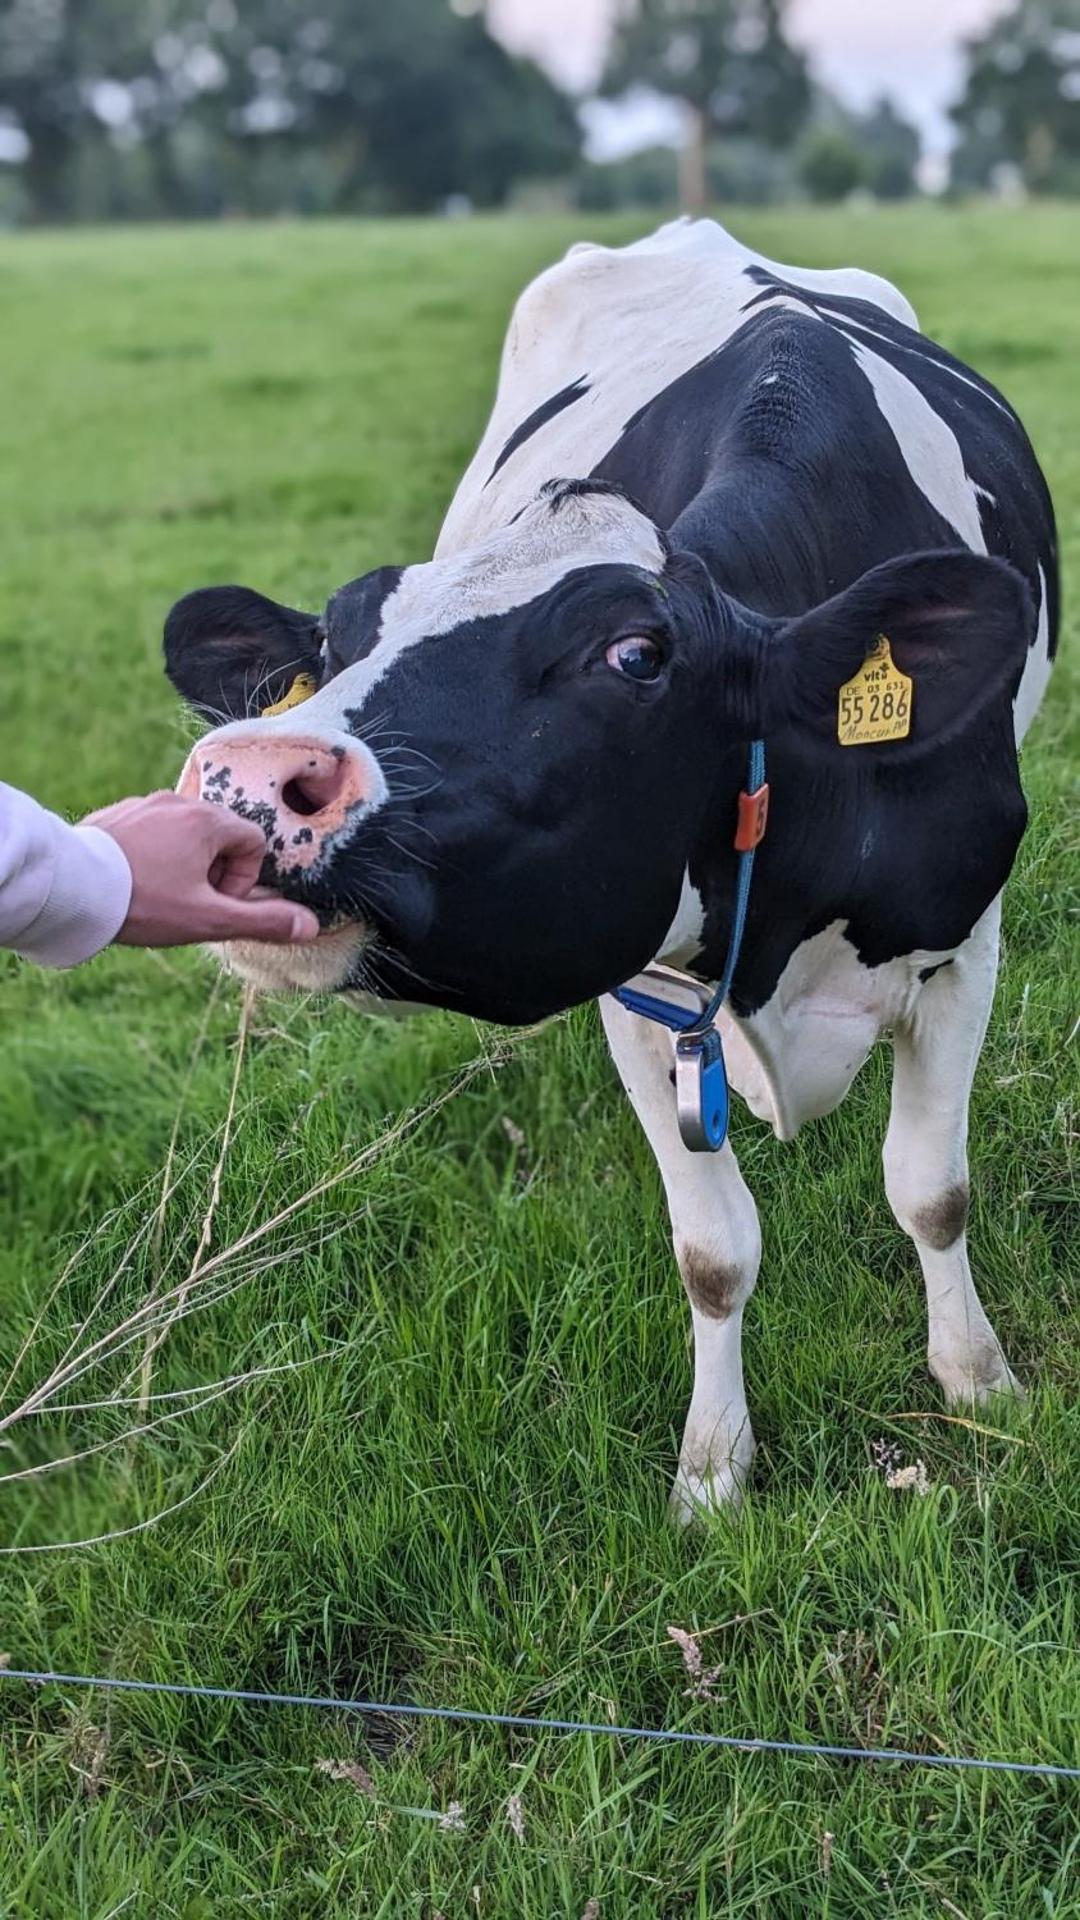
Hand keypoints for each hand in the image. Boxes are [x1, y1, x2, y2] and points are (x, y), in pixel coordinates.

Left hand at [83, 792, 319, 947]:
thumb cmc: (144, 902)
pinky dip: (152, 856)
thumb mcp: (208, 919)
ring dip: (183, 864)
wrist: (72, 887)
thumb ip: (261, 921)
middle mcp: (178, 802)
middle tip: (187, 903)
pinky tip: (133, 882)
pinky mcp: (116, 814)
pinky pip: (150, 832)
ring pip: (183, 835)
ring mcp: (143, 804)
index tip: (216, 901)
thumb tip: (310, 925)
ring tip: (157, 895)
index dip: (243, 879)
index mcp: (207, 821)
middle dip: (213, 872)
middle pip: (219, 836)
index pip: (252, 841)